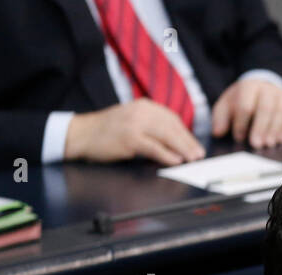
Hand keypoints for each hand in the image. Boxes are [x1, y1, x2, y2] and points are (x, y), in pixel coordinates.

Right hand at [64, 99, 204, 164]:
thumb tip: (177, 141)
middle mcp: (141, 111)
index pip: (172, 119)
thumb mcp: (132, 121)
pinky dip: (167, 155)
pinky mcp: (129, 137)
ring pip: (166, 136)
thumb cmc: (108, 131)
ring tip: (193, 159)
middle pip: (172, 127)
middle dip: (188, 142)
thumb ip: (152, 126)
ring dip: (183, 149)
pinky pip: (154, 147)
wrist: (81, 134)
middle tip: (199, 154)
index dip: (186, 133)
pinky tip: (176, 161)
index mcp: (144, 106)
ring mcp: (135, 123)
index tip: (195, 145)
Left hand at [211, 77, 281, 149]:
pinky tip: (280, 139)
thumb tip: (217, 132)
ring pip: (281, 113)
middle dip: (260, 128)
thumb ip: (221, 118)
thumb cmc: (244, 99)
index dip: (241, 123)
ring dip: (275, 130)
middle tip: (256, 144)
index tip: (238, 137)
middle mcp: (268, 89)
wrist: (264, 87)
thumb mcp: (228, 104)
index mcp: (249, 86)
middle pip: (265, 108)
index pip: (245, 106)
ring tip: (269, 144)